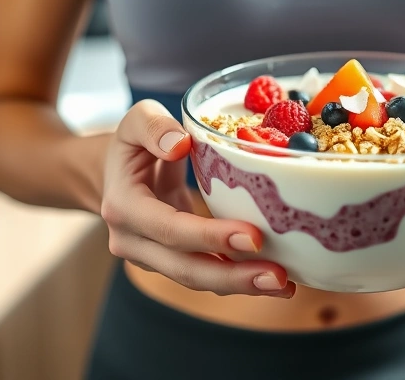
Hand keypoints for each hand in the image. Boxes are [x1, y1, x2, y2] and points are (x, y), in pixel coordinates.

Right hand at [100, 100, 295, 297]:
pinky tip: (273, 281)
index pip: (169, 229)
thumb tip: (180, 144)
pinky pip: (207, 274)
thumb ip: (154, 126)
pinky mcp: (173, 261)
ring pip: (198, 279)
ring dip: (242, 285)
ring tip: (285, 285)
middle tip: (278, 277)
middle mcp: (133, 241)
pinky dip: (239, 279)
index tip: (253, 237)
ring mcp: (152, 257)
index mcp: (124, 206)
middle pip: (185, 268)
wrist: (120, 172)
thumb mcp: (137, 119)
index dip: (210, 238)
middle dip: (233, 276)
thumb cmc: (135, 141)